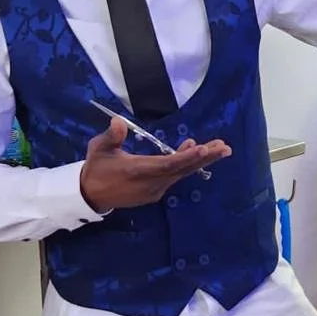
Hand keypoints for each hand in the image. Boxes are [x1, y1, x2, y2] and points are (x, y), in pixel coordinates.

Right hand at [80, 118, 231, 212]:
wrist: (90, 194)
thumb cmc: (96, 168)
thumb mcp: (99, 148)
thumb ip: (111, 136)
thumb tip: (118, 121)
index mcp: (138, 171)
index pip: (168, 164)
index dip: (187, 156)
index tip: (204, 148)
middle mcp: (152, 182)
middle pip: (183, 169)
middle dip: (206, 158)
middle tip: (225, 148)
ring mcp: (155, 189)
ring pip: (181, 173)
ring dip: (200, 160)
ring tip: (220, 149)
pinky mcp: (155, 192)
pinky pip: (174, 176)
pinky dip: (186, 164)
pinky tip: (195, 151)